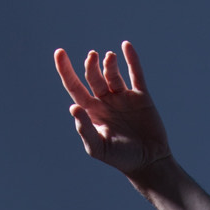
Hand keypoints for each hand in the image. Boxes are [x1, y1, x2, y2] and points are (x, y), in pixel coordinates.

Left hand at [53, 41, 171, 178]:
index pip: (74, 86)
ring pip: (112, 73)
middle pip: (93, 76)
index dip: (65, 70)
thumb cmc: (121, 158)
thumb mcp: (98, 148)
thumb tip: (73, 107)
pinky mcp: (141, 97)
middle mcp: (105, 101)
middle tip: (93, 57)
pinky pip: (135, 74)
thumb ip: (85, 129)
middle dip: (91, 65)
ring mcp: (123, 97)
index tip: (59, 52)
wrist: (149, 163)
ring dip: (109, 63)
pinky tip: (126, 46)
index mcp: (91, 111)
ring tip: (109, 57)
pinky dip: (132, 59)